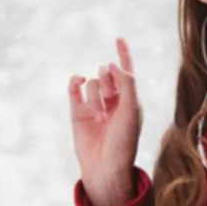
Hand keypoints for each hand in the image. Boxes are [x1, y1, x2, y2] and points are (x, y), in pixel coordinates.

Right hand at [68, 38, 142, 202]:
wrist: (106, 167)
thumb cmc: (125, 141)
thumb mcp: (131, 110)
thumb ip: (125, 84)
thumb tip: (111, 64)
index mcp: (131, 102)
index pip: (127, 74)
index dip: (124, 56)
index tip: (119, 38)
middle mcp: (114, 104)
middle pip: (109, 76)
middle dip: (109, 75)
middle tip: (110, 86)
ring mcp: (95, 108)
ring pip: (94, 84)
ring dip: (97, 89)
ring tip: (100, 110)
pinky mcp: (78, 115)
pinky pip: (75, 91)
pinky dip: (76, 83)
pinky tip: (78, 80)